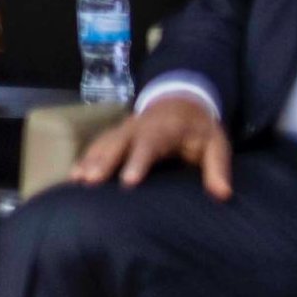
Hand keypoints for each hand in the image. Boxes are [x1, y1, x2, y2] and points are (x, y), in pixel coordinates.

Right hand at [70, 86, 230, 199]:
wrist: (181, 102)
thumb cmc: (199, 128)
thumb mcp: (216, 144)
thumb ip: (218, 168)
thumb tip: (223, 194)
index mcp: (164, 128)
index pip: (149, 145)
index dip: (137, 162)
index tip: (128, 181)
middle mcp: (137, 127)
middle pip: (117, 144)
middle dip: (103, 162)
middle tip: (90, 181)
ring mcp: (123, 130)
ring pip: (103, 144)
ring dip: (89, 162)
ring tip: (76, 181)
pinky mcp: (115, 135)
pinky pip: (96, 146)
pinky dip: (84, 160)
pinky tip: (73, 176)